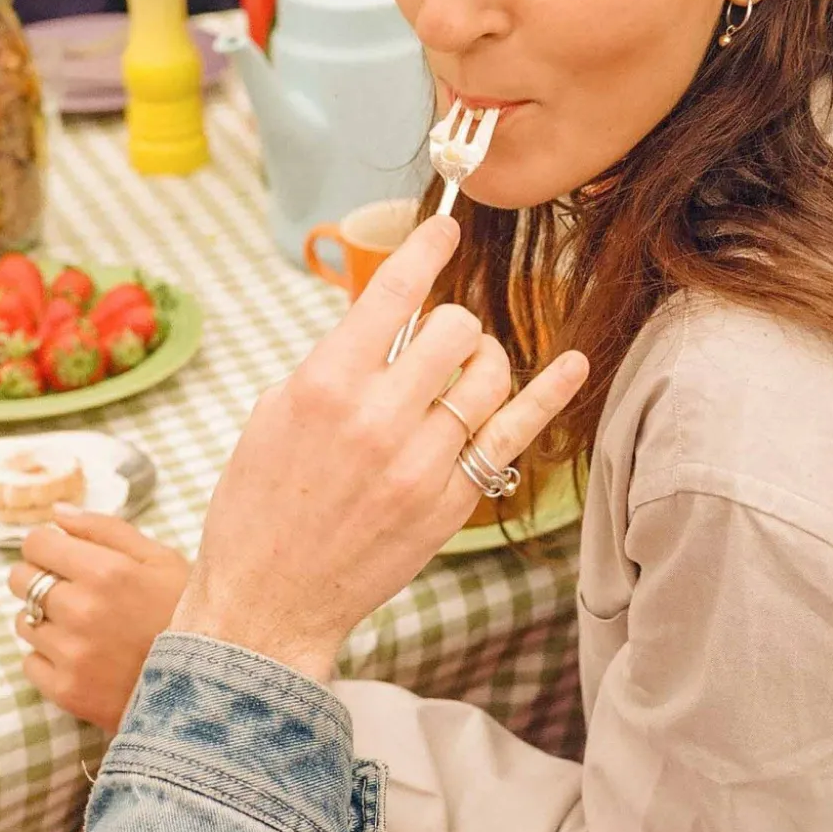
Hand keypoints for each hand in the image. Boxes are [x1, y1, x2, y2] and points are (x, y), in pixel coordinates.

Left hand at [9, 512, 190, 732]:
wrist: (202, 681)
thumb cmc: (183, 611)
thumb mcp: (160, 559)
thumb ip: (106, 530)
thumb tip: (57, 513)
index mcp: (107, 572)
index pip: (36, 544)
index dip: (47, 544)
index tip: (61, 554)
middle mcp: (81, 610)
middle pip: (20, 579)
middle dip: (41, 577)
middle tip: (73, 588)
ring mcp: (70, 654)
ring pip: (24, 621)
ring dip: (45, 618)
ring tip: (85, 625)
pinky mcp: (64, 690)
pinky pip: (29, 661)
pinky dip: (49, 656)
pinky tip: (84, 654)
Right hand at [170, 215, 588, 680]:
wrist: (266, 604)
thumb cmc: (258, 506)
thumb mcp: (273, 415)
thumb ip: (332, 365)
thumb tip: (382, 327)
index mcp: (325, 384)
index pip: (393, 293)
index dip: (428, 249)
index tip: (448, 227)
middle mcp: (378, 417)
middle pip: (454, 328)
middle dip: (450, 323)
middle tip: (435, 341)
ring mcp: (421, 462)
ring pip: (489, 374)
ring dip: (481, 360)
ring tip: (463, 372)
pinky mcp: (451, 501)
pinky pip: (513, 435)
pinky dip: (549, 394)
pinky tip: (573, 364)